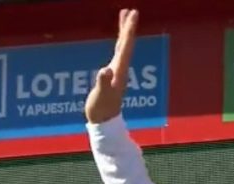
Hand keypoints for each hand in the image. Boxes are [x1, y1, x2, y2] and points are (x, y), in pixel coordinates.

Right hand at [84, 9, 138, 123]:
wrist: (104, 122)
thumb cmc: (101, 109)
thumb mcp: (101, 96)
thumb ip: (103, 83)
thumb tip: (106, 70)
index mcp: (119, 70)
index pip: (125, 46)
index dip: (128, 30)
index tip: (132, 15)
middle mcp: (120, 69)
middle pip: (126, 44)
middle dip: (128, 27)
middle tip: (131, 11)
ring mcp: (117, 71)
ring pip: (122, 47)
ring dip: (124, 32)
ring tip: (125, 18)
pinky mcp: (112, 75)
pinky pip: (117, 53)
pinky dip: (118, 43)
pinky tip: (118, 40)